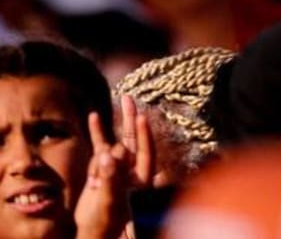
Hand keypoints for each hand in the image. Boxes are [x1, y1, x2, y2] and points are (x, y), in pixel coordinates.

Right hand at [74, 104, 152, 238]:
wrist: (92, 232)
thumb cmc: (105, 222)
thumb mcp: (109, 201)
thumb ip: (110, 179)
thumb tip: (109, 155)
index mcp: (140, 178)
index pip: (145, 151)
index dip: (143, 135)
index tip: (141, 117)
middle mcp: (130, 169)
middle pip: (132, 139)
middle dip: (131, 119)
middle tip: (130, 98)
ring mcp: (116, 167)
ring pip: (112, 144)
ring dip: (107, 136)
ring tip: (104, 135)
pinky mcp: (101, 168)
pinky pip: (100, 146)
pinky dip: (97, 132)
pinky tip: (94, 116)